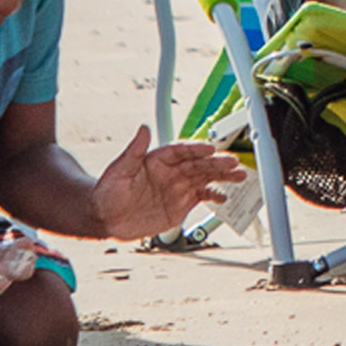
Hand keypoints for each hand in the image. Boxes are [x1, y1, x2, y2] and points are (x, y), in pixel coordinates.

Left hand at [90, 126, 247, 240]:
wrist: (106, 217)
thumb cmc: (108, 191)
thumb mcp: (119, 170)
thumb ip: (134, 150)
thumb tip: (142, 128)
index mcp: (158, 159)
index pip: (181, 150)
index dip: (196, 149)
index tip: (210, 148)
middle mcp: (171, 171)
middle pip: (199, 164)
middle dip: (217, 163)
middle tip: (233, 162)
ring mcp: (178, 187)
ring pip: (205, 178)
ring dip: (223, 176)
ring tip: (240, 176)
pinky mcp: (180, 204)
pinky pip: (202, 197)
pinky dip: (214, 196)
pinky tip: (225, 196)